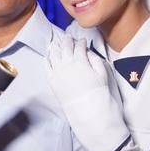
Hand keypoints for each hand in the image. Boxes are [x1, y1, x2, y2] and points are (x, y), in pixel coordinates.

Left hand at [46, 34, 126, 150]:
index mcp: (81, 61)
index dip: (81, 42)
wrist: (89, 113)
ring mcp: (57, 73)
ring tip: (55, 42)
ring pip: (54, 55)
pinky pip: (47, 66)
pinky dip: (47, 59)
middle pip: (65, 48)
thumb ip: (95, 60)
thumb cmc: (99, 94)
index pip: (79, 47)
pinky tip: (47, 55)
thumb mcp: (103, 74)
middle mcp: (67, 65)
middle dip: (67, 41)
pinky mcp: (52, 82)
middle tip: (67, 37)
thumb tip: (88, 53)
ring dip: (55, 47)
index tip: (82, 40)